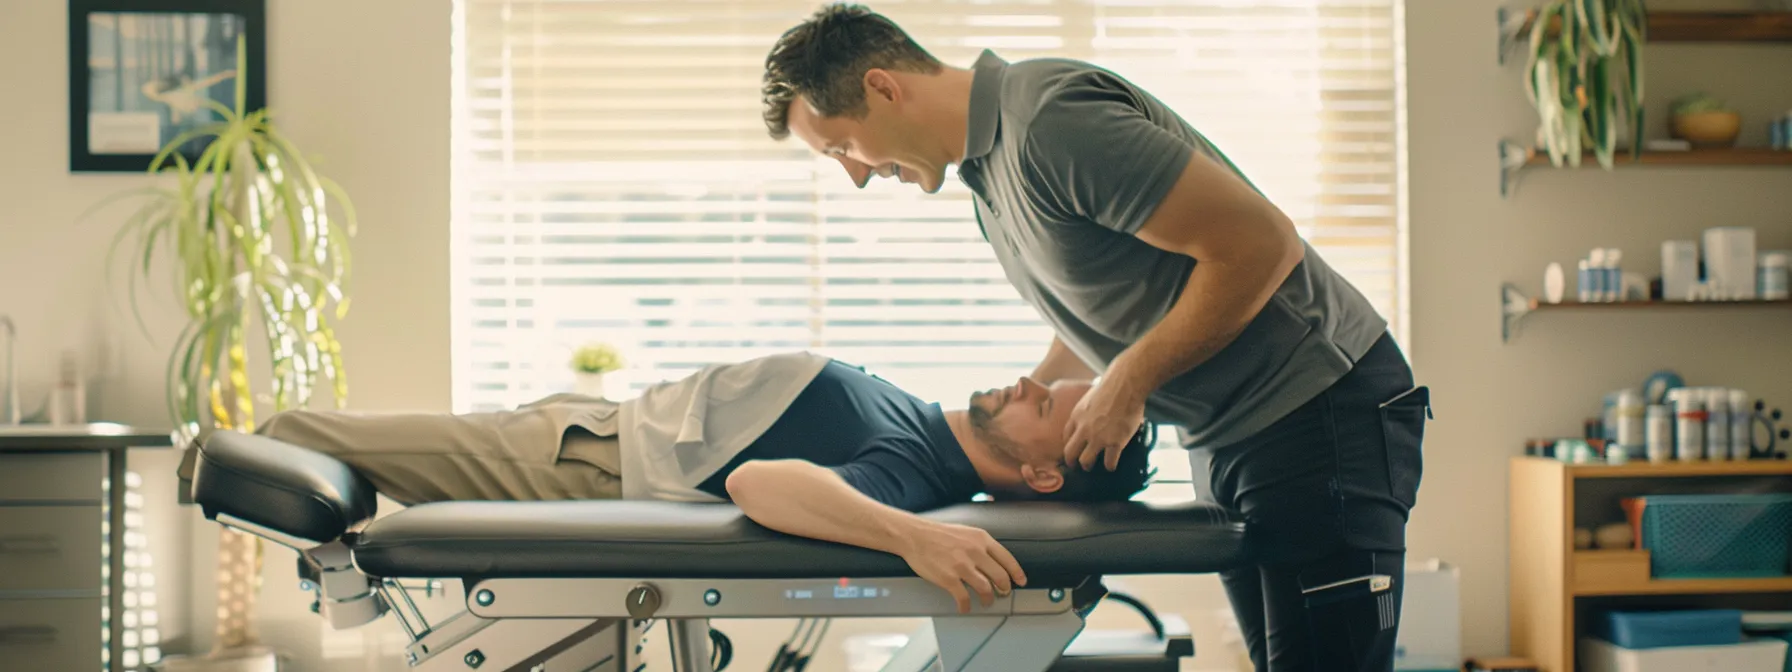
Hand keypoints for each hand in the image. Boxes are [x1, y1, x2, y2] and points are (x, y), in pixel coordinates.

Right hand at [898, 521, 1027, 612]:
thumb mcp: (965, 532)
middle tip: (1002, 593)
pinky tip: (965, 607)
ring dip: (988, 599)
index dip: (1017, 573)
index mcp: (981, 539)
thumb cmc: (937, 534)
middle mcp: (974, 552)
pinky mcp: (949, 578)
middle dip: (1004, 589)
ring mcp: (962, 566)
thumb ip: (980, 545)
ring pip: (986, 589)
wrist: (914, 536)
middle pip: (1000, 576)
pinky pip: (964, 598)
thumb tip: (994, 561)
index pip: (1007, 558)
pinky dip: (966, 606)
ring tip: (986, 601)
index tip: (1021, 581)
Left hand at [1063, 379, 1146, 470]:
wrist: (1124, 387)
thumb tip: (1090, 414)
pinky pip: (1109, 462)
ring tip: (1091, 467)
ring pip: (1086, 461)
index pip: (1065, 436)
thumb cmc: (1109, 388)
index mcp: (1076, 417)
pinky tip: (1111, 466)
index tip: (1071, 450)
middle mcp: (1084, 430)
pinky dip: (1110, 466)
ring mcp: (1098, 438)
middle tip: (1075, 465)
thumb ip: (1086, 411)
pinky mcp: (1115, 443)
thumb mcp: (1088, 398)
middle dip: (1071, 462)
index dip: (1068, 445)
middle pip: (1070, 453)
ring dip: (1087, 466)